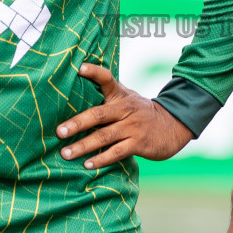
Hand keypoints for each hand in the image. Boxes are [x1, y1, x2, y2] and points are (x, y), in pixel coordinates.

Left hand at [56, 63, 192, 168]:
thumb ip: (107, 94)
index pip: (107, 79)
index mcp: (120, 95)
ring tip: (66, 154)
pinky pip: (117, 152)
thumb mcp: (127, 97)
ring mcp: (133, 127)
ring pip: (104, 136)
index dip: (94, 72)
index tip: (79, 68)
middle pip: (98, 114)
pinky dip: (102, 159)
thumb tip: (77, 87)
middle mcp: (125, 109)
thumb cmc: (140, 112)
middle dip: (77, 123)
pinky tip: (88, 164)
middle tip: (59, 131)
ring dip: (83, 146)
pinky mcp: (139, 143)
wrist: (174, 125)